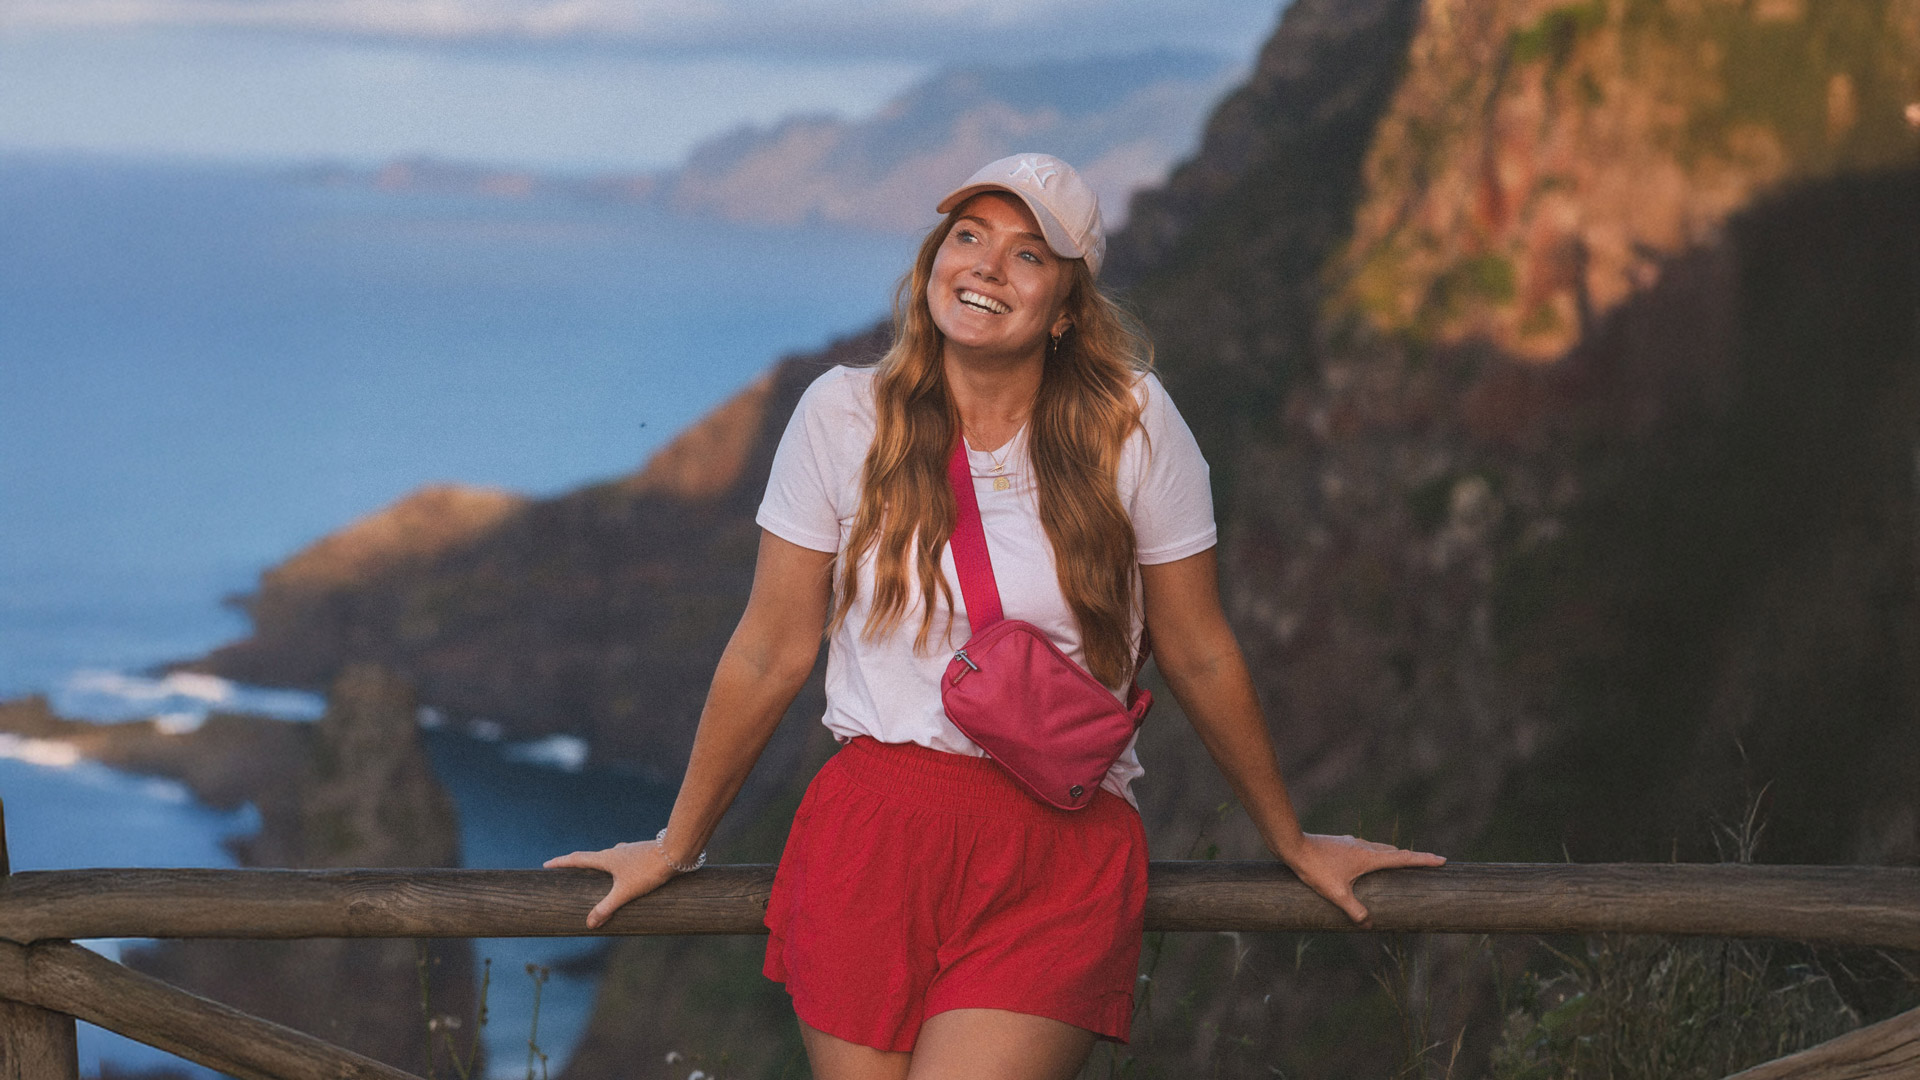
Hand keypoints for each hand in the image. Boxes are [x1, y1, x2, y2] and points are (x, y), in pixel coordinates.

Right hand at [543, 840, 679, 928]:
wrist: (675, 852)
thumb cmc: (648, 870)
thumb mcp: (625, 892)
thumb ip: (606, 908)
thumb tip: (589, 924)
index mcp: (606, 858)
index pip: (577, 859)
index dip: (561, 862)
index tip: (546, 864)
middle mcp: (615, 851)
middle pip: (592, 857)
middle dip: (579, 864)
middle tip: (568, 870)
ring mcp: (629, 851)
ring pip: (610, 857)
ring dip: (600, 864)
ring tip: (596, 874)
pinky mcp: (642, 853)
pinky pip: (625, 860)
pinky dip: (618, 866)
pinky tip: (626, 872)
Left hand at [1277, 833, 1444, 927]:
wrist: (1294, 846)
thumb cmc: (1316, 869)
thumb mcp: (1336, 894)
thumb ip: (1354, 910)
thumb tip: (1369, 925)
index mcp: (1369, 857)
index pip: (1403, 858)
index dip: (1423, 860)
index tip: (1442, 860)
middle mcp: (1364, 847)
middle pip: (1394, 852)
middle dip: (1411, 858)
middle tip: (1426, 863)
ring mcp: (1352, 843)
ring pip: (1379, 848)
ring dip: (1392, 855)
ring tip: (1399, 863)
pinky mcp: (1341, 843)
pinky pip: (1364, 848)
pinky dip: (1374, 854)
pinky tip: (1365, 862)